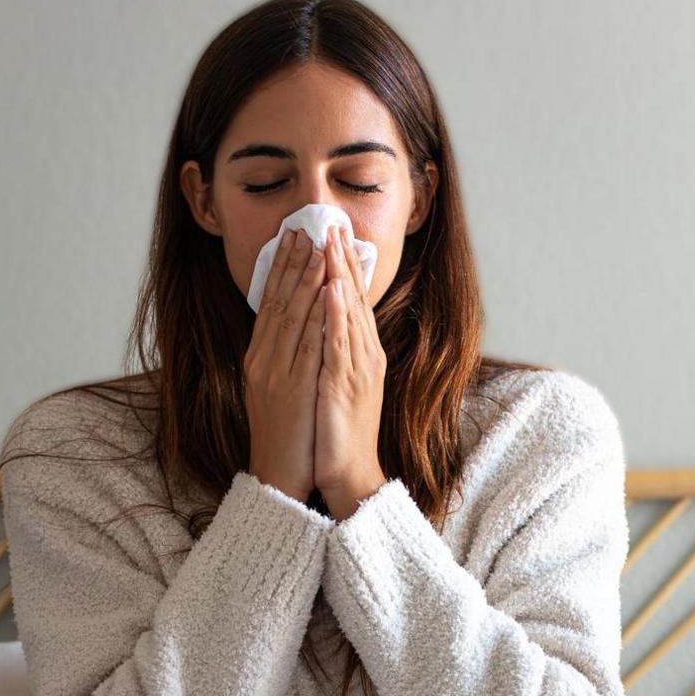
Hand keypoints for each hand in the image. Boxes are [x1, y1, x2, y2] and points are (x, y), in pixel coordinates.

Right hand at [243, 228, 328, 502]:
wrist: (278, 476)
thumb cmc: (283, 435)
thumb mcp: (275, 389)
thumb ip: (281, 357)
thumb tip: (294, 327)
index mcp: (258, 359)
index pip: (269, 305)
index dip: (280, 270)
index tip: (292, 239)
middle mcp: (263, 360)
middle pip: (277, 302)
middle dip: (292, 264)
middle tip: (303, 228)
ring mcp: (276, 372)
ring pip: (292, 317)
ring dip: (305, 280)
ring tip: (316, 248)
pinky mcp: (292, 387)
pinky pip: (307, 344)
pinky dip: (316, 315)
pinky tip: (326, 293)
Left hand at [315, 223, 388, 518]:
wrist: (350, 473)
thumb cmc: (341, 431)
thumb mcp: (341, 382)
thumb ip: (339, 352)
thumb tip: (329, 324)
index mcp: (362, 353)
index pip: (352, 300)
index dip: (344, 266)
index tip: (334, 234)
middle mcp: (365, 355)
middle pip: (353, 298)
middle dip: (342, 259)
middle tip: (333, 223)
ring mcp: (357, 369)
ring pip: (348, 313)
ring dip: (339, 276)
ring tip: (331, 243)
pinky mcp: (344, 385)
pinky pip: (339, 344)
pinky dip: (335, 315)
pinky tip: (330, 291)